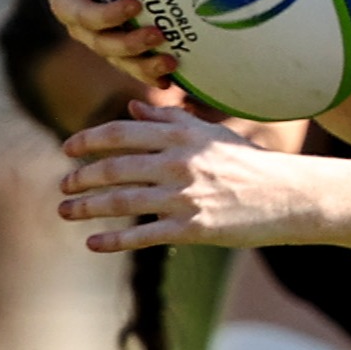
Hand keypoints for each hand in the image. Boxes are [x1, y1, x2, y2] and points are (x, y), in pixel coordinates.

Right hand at [27, 0, 175, 86]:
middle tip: (160, 35)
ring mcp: (100, 39)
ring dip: (145, 66)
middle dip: (131, 45)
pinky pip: (132, 64)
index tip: (136, 4)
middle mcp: (82, 29)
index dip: (109, 15)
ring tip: (172, 65)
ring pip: (121, 61)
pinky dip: (150, 74)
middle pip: (105, 45)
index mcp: (66, 5)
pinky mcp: (116, 44)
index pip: (86, 15)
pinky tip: (172, 81)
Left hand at [59, 101, 313, 250]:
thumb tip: (131, 108)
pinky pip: (143, 235)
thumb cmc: (247, 161)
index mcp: (182, 135)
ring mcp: (185, 197)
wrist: (287, 196)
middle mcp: (179, 163)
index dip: (88, 140)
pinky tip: (92, 242)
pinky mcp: (192, 229)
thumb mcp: (210, 132)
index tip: (67, 149)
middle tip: (63, 184)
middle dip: (81, 177)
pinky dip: (114, 240)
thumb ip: (169, 120)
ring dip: (87, 208)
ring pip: (122, 202)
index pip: (121, 133)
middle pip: (114, 168)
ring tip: (65, 211)